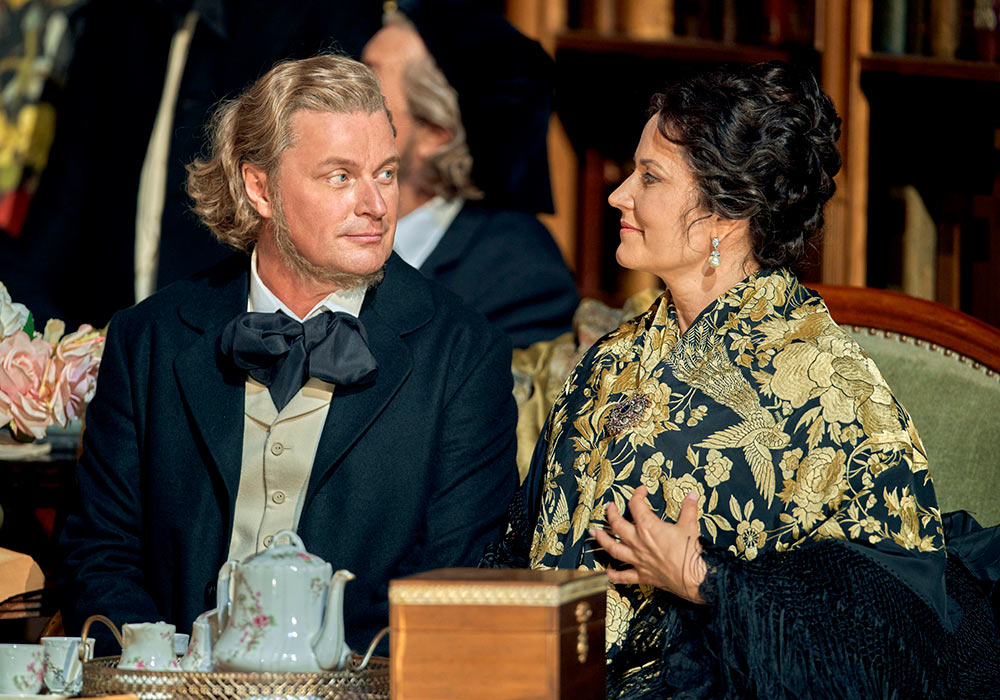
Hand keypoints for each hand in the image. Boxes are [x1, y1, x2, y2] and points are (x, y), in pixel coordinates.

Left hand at [590, 485, 706, 603]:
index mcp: (648, 527)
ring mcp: (638, 559)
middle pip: (617, 525)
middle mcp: (638, 542)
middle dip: (611, 514)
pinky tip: (606, 572)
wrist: (695, 577)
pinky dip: (613, 575)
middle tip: (609, 507)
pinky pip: (623, 576)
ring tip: (594, 533)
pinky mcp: (642, 575)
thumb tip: (693, 495)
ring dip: (602, 540)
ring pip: (613, 549)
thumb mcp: (690, 525)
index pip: (637, 505)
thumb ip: (689, 508)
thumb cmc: (691, 552)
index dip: (637, 494)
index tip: (641, 491)